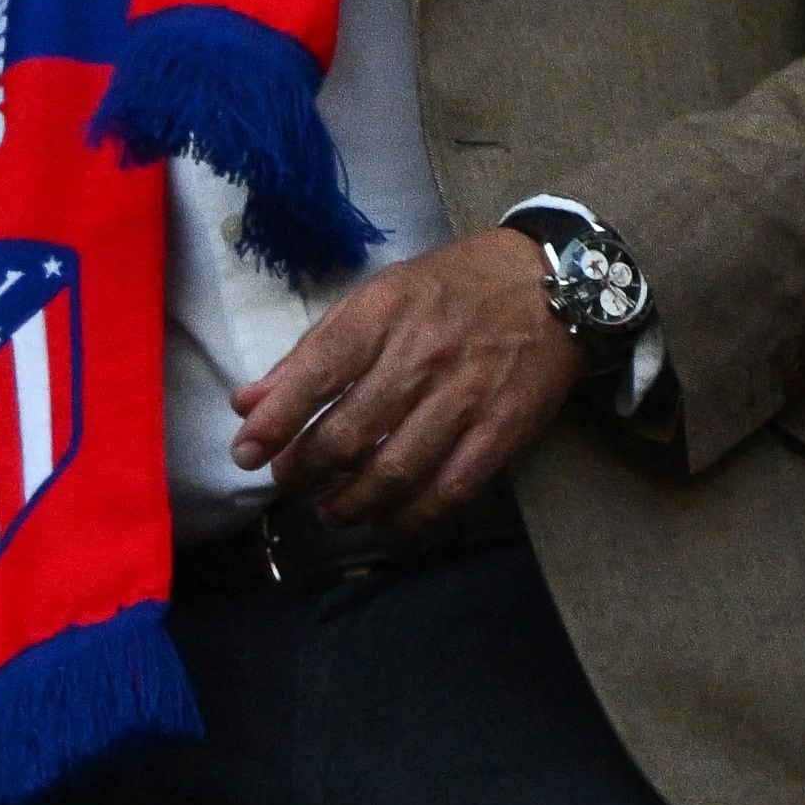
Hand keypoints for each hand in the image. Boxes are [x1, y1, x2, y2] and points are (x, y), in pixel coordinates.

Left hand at [228, 227, 582, 536]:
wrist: (558, 283)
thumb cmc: (452, 290)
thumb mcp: (377, 298)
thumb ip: (311, 353)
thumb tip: (249, 402)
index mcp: (384, 314)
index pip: (317, 373)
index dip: (275, 422)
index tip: (246, 454)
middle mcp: (424, 355)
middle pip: (351, 433)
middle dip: (307, 470)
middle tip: (291, 483)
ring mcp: (468, 395)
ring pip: (396, 470)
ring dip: (352, 503)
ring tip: (330, 509)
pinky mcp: (505, 428)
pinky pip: (451, 488)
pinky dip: (412, 516)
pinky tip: (388, 521)